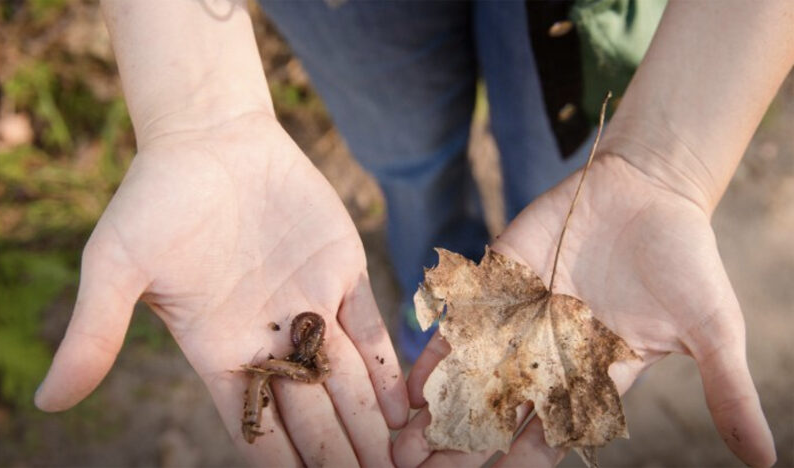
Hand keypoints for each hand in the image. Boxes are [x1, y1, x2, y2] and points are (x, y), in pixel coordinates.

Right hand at [34, 113, 407, 466]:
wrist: (210, 136)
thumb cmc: (155, 198)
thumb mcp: (117, 266)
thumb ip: (96, 333)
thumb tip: (47, 404)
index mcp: (219, 349)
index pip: (255, 428)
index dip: (281, 465)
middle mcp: (269, 337)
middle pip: (310, 415)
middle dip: (338, 454)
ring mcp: (309, 305)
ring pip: (346, 380)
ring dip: (370, 424)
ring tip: (393, 464)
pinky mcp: (342, 271)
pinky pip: (370, 328)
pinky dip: (387, 367)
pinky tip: (402, 407)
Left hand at [394, 154, 774, 466]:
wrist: (650, 189)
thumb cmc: (685, 259)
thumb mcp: (711, 330)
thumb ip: (727, 390)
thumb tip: (768, 460)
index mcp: (594, 372)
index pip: (552, 429)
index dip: (520, 458)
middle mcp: (549, 352)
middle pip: (501, 410)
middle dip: (466, 444)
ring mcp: (521, 317)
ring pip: (474, 372)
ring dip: (442, 408)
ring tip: (405, 445)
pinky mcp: (500, 280)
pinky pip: (463, 320)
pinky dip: (438, 351)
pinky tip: (412, 383)